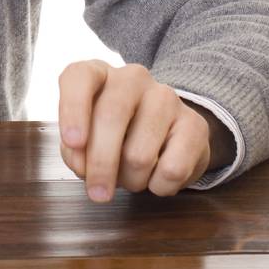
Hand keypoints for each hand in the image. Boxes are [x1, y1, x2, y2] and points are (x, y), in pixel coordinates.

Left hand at [57, 59, 216, 201]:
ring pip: (140, 153)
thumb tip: (84, 166)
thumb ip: (76, 150)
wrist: (166, 136)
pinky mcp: (194, 124)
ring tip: (131, 178)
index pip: (80, 77)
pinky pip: (172, 169)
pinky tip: (156, 178)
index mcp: (98, 74)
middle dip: (101, 164)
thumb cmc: (115, 137)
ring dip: (131, 180)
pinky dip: (159, 186)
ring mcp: (166, 96)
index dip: (73, 110)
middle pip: (111, 116)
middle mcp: (132, 78)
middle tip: (97, 194)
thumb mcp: (86, 138)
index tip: (74, 143)